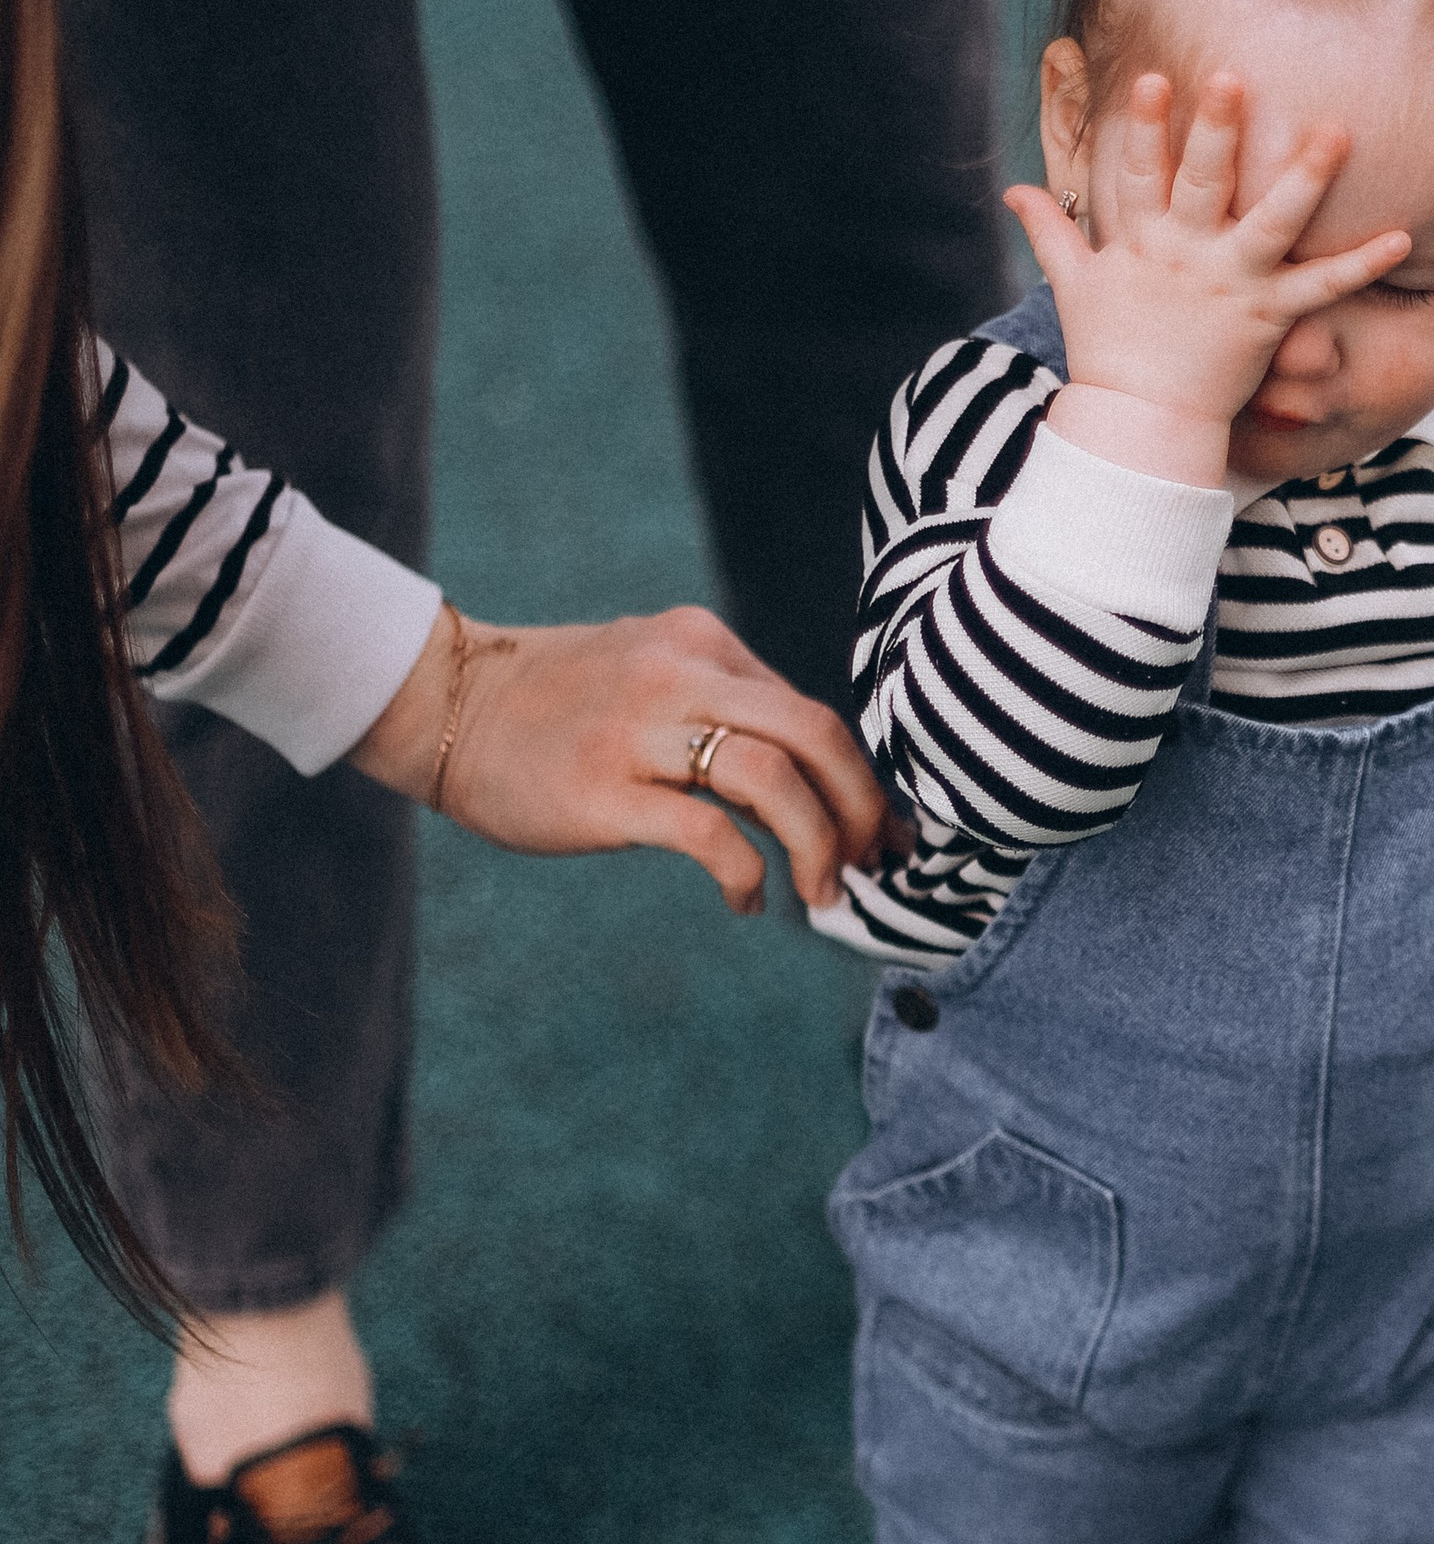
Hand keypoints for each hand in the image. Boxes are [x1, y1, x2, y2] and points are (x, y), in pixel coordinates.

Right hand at [350, 605, 892, 917]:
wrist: (443, 706)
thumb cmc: (557, 705)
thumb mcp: (650, 671)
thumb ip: (723, 706)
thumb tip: (811, 780)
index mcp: (701, 642)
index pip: (810, 710)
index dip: (860, 778)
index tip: (880, 832)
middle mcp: (680, 674)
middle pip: (816, 732)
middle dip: (862, 807)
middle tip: (871, 863)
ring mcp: (641, 730)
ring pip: (774, 778)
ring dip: (818, 844)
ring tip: (823, 892)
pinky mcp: (605, 790)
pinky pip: (709, 835)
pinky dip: (747, 874)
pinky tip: (746, 900)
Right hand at [1005, 71, 1408, 484]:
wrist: (1140, 424)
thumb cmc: (1107, 352)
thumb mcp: (1073, 285)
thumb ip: (1048, 231)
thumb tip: (1012, 191)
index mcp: (1140, 241)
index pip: (1138, 173)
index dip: (1147, 127)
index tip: (1155, 78)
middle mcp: (1187, 255)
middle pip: (1201, 184)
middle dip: (1215, 131)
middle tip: (1233, 78)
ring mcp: (1231, 284)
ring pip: (1271, 222)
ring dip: (1305, 178)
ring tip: (1337, 132)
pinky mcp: (1268, 317)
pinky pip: (1322, 287)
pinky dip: (1362, 264)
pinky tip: (1401, 235)